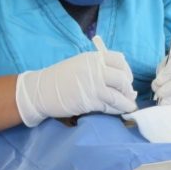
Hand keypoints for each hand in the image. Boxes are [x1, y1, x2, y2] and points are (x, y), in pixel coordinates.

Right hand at [16, 51, 137, 126]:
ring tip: (129, 107)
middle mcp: (95, 69)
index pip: (120, 60)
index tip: (126, 80)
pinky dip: (116, 110)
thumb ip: (99, 69)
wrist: (41, 90)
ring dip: (126, 103)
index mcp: (93, 58)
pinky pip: (109, 106)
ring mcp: (93, 85)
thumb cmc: (61, 78)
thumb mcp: (81, 64)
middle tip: (128, 95)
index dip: (127, 71)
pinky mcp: (89, 101)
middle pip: (122, 78)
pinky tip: (118, 111)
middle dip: (128, 89)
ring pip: (118, 96)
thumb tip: (121, 81)